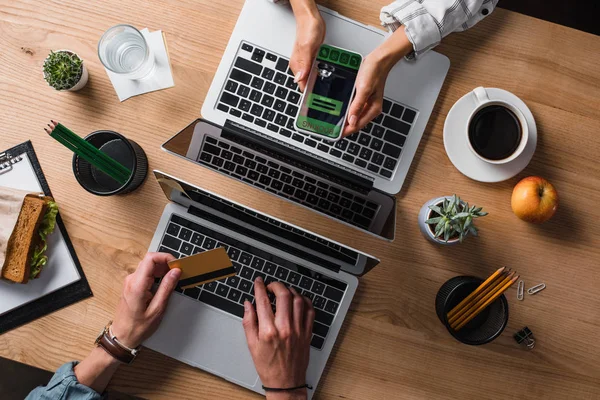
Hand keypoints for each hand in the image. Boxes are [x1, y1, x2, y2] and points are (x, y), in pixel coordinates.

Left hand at [111, 252, 180, 347]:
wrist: (122, 336)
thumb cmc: (138, 327)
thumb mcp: (157, 309)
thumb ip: (167, 287)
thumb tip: (175, 272)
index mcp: (137, 285)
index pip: (150, 258)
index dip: (165, 257)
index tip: (176, 265)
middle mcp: (131, 280)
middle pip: (149, 260)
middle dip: (165, 263)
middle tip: (177, 273)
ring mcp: (129, 281)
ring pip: (147, 266)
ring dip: (161, 269)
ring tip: (171, 280)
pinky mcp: (130, 285)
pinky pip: (144, 273)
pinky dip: (156, 274)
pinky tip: (162, 284)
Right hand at [243, 277, 314, 396]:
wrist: (285, 382)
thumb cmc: (268, 366)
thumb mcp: (251, 345)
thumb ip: (249, 322)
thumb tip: (248, 305)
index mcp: (268, 331)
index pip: (263, 301)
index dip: (259, 287)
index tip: (258, 282)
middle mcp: (285, 328)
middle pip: (283, 295)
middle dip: (276, 285)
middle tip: (271, 285)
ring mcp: (298, 330)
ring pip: (298, 300)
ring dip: (291, 291)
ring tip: (284, 291)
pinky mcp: (307, 333)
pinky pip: (310, 311)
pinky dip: (305, 301)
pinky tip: (299, 300)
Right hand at [288, 1, 324, 91]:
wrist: (311, 18)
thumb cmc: (308, 29)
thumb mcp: (307, 46)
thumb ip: (304, 63)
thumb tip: (300, 78)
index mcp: (297, 66)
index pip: (302, 85)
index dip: (309, 94)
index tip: (317, 101)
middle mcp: (301, 66)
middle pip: (308, 83)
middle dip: (317, 90)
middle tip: (327, 96)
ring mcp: (306, 63)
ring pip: (314, 77)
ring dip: (321, 81)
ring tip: (330, 86)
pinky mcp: (312, 60)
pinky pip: (318, 70)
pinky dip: (324, 72)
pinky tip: (329, 73)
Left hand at [343, 26, 413, 136]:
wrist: (378, 59)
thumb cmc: (374, 72)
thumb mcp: (364, 89)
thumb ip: (357, 105)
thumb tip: (351, 120)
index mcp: (373, 109)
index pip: (357, 125)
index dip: (345, 131)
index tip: (335, 134)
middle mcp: (370, 108)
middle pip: (354, 123)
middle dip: (343, 127)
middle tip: (330, 129)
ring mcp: (366, 103)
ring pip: (353, 116)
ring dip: (344, 119)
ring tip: (332, 122)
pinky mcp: (362, 98)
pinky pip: (352, 108)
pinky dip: (345, 110)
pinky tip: (338, 110)